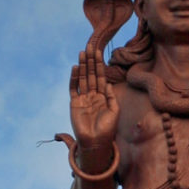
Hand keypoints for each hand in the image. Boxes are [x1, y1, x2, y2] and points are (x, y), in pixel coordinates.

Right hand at [69, 45, 118, 168]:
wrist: (97, 141)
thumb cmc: (108, 129)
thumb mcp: (114, 111)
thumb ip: (111, 96)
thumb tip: (107, 83)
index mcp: (103, 96)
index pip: (100, 77)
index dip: (99, 65)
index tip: (98, 52)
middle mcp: (92, 95)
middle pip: (91, 75)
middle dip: (90, 61)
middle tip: (90, 47)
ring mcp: (83, 98)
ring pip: (82, 79)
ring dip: (82, 66)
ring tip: (82, 53)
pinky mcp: (75, 103)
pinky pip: (74, 88)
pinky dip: (74, 78)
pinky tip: (75, 68)